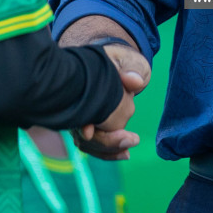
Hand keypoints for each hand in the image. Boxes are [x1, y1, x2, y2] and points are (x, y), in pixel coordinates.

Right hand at [75, 44, 149, 160]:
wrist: (113, 64)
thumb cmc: (119, 60)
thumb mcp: (126, 59)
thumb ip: (131, 69)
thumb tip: (134, 82)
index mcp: (82, 85)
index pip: (81, 109)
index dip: (84, 122)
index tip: (91, 132)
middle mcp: (78, 104)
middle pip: (83, 131)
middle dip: (105, 141)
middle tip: (132, 139)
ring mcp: (81, 117)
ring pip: (88, 142)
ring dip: (108, 150)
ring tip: (129, 148)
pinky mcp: (89, 126)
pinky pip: (93, 145)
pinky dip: (108, 152)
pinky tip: (124, 154)